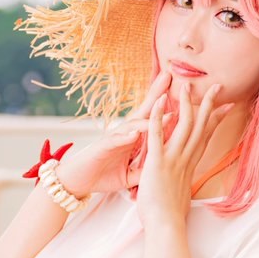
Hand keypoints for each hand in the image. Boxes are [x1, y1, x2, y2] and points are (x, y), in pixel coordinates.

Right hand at [54, 70, 175, 197]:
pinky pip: (115, 141)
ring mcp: (113, 139)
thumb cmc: (103, 175)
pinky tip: (135, 134)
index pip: (151, 119)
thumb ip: (144, 170)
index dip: (164, 106)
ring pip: (132, 124)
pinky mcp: (102, 148)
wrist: (78, 182)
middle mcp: (124, 134)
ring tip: (164, 109)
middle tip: (169, 76)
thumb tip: (162, 169)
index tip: (180, 94)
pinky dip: (125, 137)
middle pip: (142, 111)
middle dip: (155, 94)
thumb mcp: (129, 175)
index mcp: (133, 139)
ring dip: (148, 117)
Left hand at [136, 76, 234, 226]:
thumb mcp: (181, 194)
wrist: (165, 226)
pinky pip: (158, 134)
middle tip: (215, 86)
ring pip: (184, 125)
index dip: (216, 119)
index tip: (226, 105)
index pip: (206, 136)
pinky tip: (159, 101)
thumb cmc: (170, 216)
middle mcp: (186, 159)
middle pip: (201, 126)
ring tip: (187, 85)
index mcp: (190, 165)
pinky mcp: (158, 162)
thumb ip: (183, 183)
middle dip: (209, 104)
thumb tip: (185, 184)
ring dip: (186, 103)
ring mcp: (174, 159)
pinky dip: (159, 117)